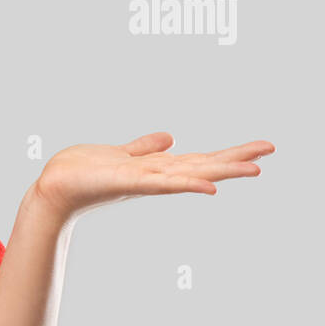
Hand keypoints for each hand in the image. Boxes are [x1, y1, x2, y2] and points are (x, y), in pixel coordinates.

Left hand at [31, 132, 275, 221]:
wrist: (54, 187)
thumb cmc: (82, 172)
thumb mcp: (120, 154)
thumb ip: (144, 148)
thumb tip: (170, 138)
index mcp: (156, 168)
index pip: (199, 159)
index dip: (229, 154)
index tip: (261, 148)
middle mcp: (155, 176)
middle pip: (203, 166)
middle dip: (236, 160)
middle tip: (270, 151)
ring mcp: (144, 181)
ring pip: (190, 175)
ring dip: (221, 172)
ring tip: (254, 170)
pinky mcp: (127, 183)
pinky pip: (161, 184)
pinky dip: (185, 184)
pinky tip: (208, 187)